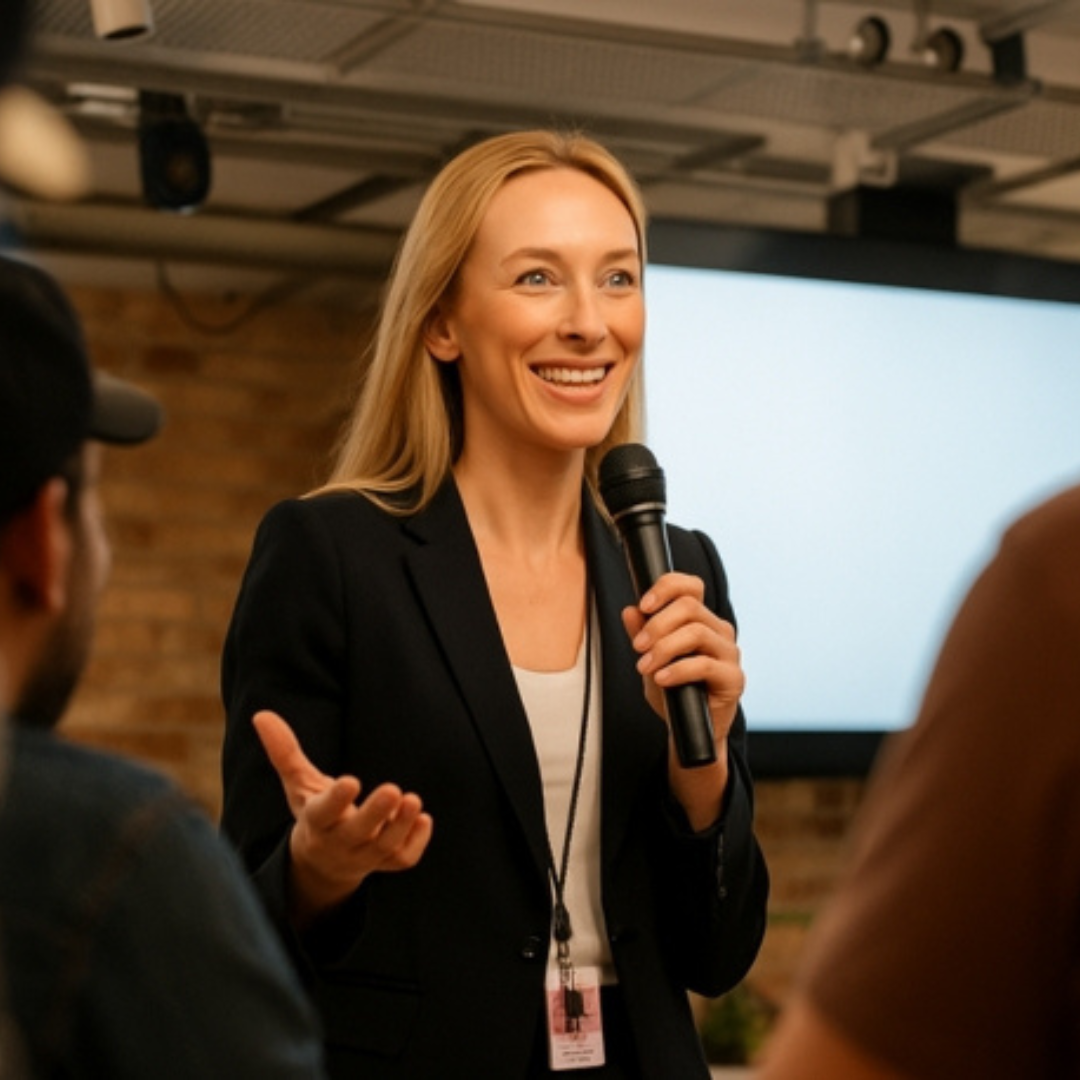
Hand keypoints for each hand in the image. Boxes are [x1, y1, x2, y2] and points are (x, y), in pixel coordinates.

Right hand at [253, 710, 433, 925]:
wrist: (326, 863)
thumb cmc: (315, 811)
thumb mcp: (298, 783)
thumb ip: (284, 751)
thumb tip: (261, 714)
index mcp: (317, 821)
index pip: (323, 814)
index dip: (336, 800)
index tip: (351, 780)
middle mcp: (340, 842)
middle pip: (357, 833)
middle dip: (375, 813)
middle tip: (394, 789)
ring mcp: (366, 856)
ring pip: (384, 847)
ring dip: (401, 825)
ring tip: (413, 799)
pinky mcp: (389, 863)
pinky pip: (404, 859)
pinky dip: (417, 841)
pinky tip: (423, 818)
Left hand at [621, 572, 743, 828]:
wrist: (687, 730)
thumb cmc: (672, 692)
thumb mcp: (649, 660)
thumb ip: (641, 635)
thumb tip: (629, 610)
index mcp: (700, 620)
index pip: (691, 587)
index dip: (667, 587)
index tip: (643, 604)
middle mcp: (718, 631)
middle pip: (690, 607)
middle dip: (657, 624)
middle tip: (637, 646)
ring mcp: (729, 653)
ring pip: (697, 632)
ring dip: (664, 647)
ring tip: (645, 666)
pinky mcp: (734, 678)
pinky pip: (705, 664)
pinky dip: (678, 670)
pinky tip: (661, 679)